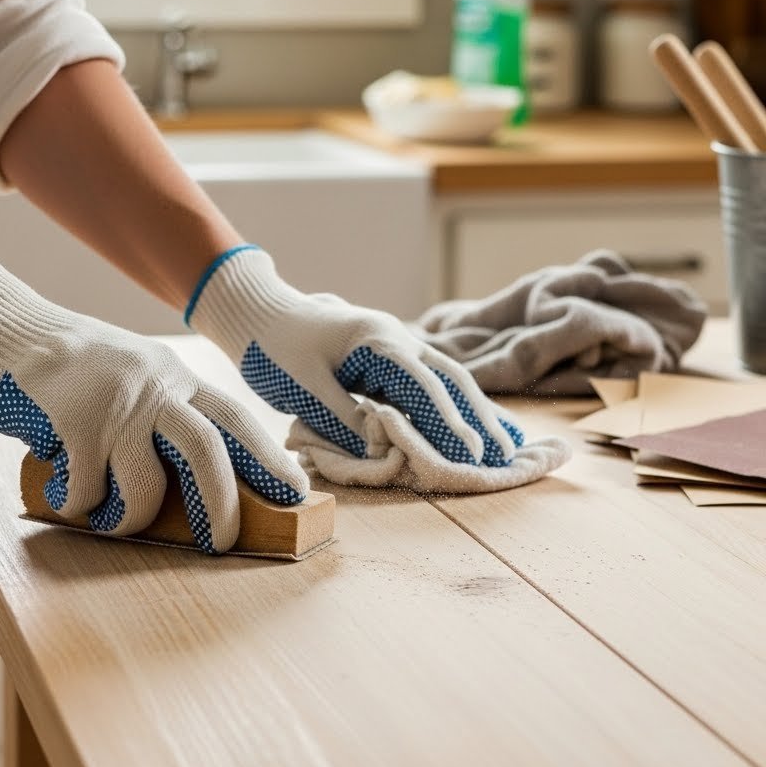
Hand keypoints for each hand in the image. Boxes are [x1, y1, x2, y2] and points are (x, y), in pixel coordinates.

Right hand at [0, 269, 307, 552]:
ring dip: (131, 520)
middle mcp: (155, 387)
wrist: (20, 335)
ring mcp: (116, 405)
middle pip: (204, 451)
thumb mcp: (143, 376)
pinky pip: (90, 491)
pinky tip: (68, 494)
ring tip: (113, 522)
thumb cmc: (85, 373)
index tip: (296, 491)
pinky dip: (80, 506)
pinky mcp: (76, 424)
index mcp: (178, 378)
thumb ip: (173, 412)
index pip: (236, 418)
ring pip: (145, 484)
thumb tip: (209, 481)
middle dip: (221, 505)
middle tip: (223, 544)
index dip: (268, 458)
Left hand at [187, 246, 522, 463]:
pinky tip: (470, 426)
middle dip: (480, 417)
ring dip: (474, 411)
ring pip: (446, 381)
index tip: (471, 453)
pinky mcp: (388, 359)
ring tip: (504, 444)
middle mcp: (397, 340)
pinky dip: (451, 406)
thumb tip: (382, 450)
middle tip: (509, 453)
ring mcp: (396, 347)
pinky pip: (429, 384)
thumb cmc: (274, 347)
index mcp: (380, 341)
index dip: (450, 422)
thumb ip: (343, 416)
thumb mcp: (303, 386)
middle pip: (452, 379)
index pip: (426, 385)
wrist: (258, 312)